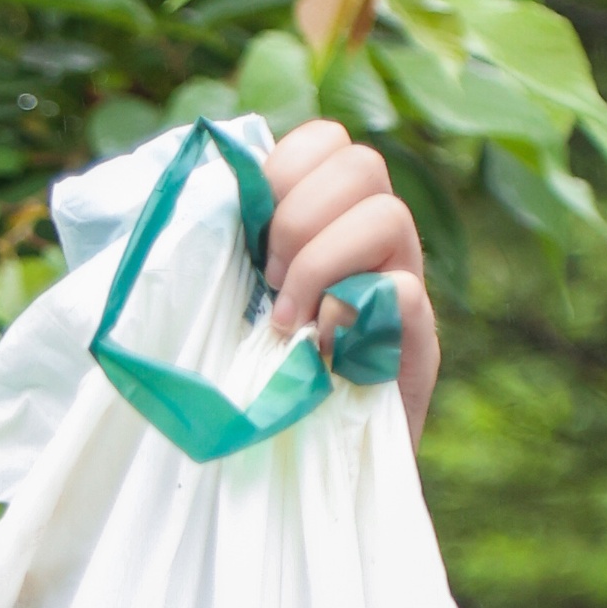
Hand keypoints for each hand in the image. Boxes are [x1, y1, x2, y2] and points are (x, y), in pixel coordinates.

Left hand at [262, 119, 439, 445]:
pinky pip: (403, 289)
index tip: (250, 229)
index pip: (326, 140)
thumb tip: (188, 204)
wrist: (311, 467)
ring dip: (321, 262)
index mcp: (330, 216)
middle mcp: (375, 240)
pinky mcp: (418, 340)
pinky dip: (349, 311)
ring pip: (388, 214)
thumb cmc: (260, 382)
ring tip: (290, 319)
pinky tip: (319, 347)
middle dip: (298, 217)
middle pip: (362, 163)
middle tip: (269, 280)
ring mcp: (403, 284)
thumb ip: (230, 249)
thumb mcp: (232, 302)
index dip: (284, 167)